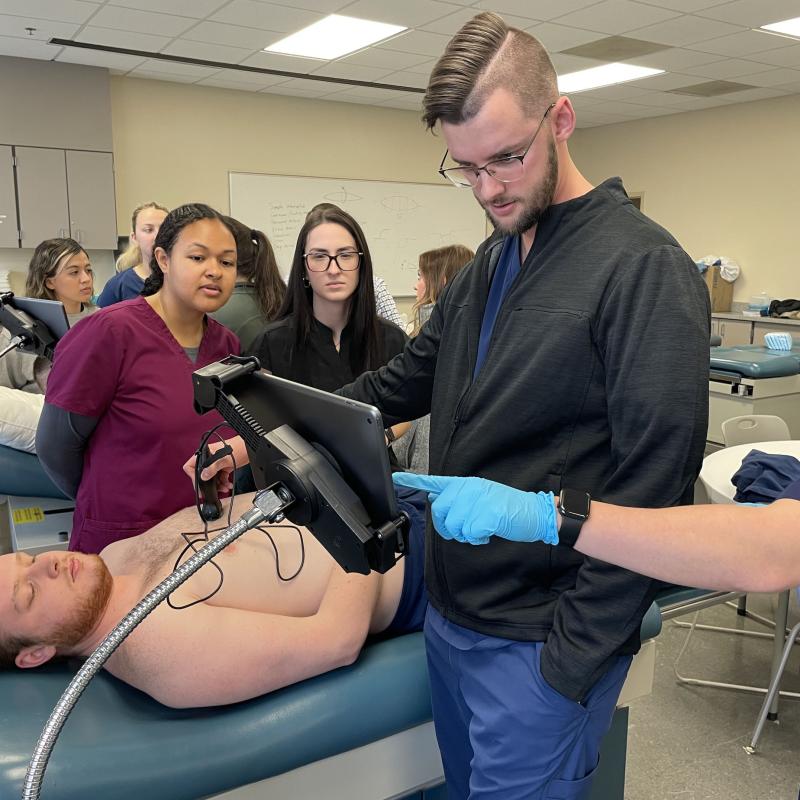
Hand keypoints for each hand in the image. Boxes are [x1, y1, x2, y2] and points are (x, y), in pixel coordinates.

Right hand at [182, 436, 248, 495]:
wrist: (251, 447)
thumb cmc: (239, 447)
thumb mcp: (225, 459)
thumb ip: (213, 468)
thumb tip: (203, 476)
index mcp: (206, 453)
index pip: (191, 466)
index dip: (193, 476)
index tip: (199, 484)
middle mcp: (209, 458)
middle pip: (202, 474)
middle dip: (207, 484)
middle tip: (210, 492)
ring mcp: (217, 463)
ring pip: (211, 478)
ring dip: (217, 485)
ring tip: (223, 488)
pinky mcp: (224, 467)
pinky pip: (219, 477)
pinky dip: (223, 483)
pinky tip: (227, 485)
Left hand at [392, 473, 557, 545]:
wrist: (533, 513)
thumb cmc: (505, 509)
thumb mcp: (480, 497)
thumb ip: (458, 499)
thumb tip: (436, 502)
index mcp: (465, 484)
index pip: (435, 481)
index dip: (413, 481)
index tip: (395, 477)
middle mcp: (468, 488)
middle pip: (441, 513)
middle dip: (450, 528)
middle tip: (466, 531)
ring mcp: (477, 500)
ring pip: (454, 527)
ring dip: (466, 536)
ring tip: (481, 529)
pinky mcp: (487, 514)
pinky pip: (470, 534)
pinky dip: (478, 539)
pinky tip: (488, 533)